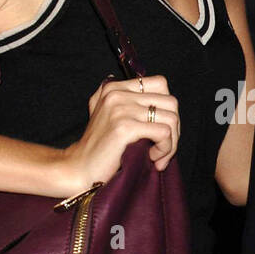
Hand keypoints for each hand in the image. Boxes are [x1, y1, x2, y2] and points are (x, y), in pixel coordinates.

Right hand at [60, 74, 179, 193]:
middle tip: (164, 148)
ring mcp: (120, 109)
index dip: (168, 109)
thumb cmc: (101, 149)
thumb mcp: (110, 116)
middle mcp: (116, 93)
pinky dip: (165, 149)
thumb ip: (130, 101)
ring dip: (171, 143)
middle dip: (175, 129)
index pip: (161, 84)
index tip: (161, 131)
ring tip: (157, 157)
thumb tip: (163, 100)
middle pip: (171, 102)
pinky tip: (152, 159)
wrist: (79, 169)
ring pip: (171, 119)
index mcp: (114, 87)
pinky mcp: (124, 127)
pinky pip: (164, 133)